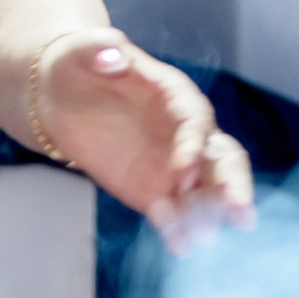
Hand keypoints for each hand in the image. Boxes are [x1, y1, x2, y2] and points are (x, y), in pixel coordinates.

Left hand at [30, 35, 253, 246]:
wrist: (58, 95)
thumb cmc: (76, 64)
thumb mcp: (81, 50)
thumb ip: (99, 50)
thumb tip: (113, 54)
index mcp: (172, 94)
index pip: (195, 120)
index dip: (193, 144)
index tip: (182, 170)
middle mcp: (181, 132)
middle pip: (220, 158)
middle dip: (232, 184)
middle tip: (240, 213)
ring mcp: (170, 163)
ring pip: (203, 190)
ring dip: (208, 213)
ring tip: (204, 236)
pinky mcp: (151, 189)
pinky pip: (172, 212)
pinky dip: (177, 229)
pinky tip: (181, 247)